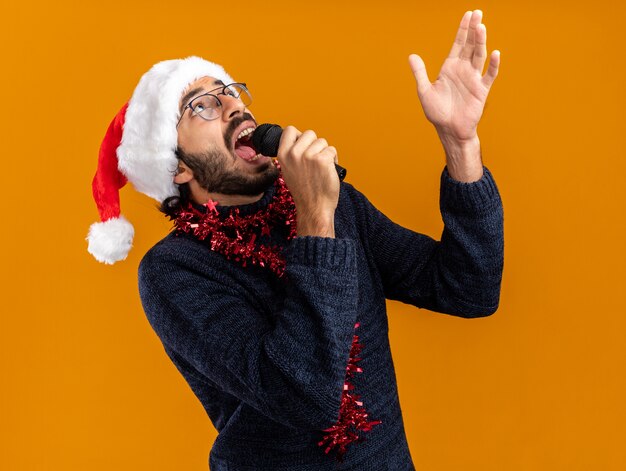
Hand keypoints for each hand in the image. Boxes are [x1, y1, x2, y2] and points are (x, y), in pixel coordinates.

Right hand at [277, 126, 338, 237]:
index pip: (290, 130)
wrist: (314, 208)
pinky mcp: (322, 160)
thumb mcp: (289, 171)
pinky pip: (332, 150)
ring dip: (325, 153)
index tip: (304, 145)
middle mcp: (294, 154)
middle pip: (310, 133)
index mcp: (283, 155)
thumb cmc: (304, 191)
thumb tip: (301, 140)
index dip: (299, 136)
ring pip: (322, 142)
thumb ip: (292, 155)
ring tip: (321, 168)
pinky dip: (334, 160)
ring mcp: (308, 156)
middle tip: (314, 161)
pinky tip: (328, 171)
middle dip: (315, 144)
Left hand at [408, 10, 499, 142]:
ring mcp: (473, 78)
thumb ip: (420, 73)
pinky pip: (489, 75)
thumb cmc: (437, 112)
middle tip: (478, 13)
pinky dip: (492, 65)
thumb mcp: (425, 91)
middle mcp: (463, 70)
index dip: (462, 30)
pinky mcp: (481, 90)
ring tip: (481, 27)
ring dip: (481, 42)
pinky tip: (494, 53)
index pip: (458, 44)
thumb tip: (411, 56)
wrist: (449, 129)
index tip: (468, 15)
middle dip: (473, 29)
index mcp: (450, 68)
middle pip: (470, 45)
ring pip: (479, 56)